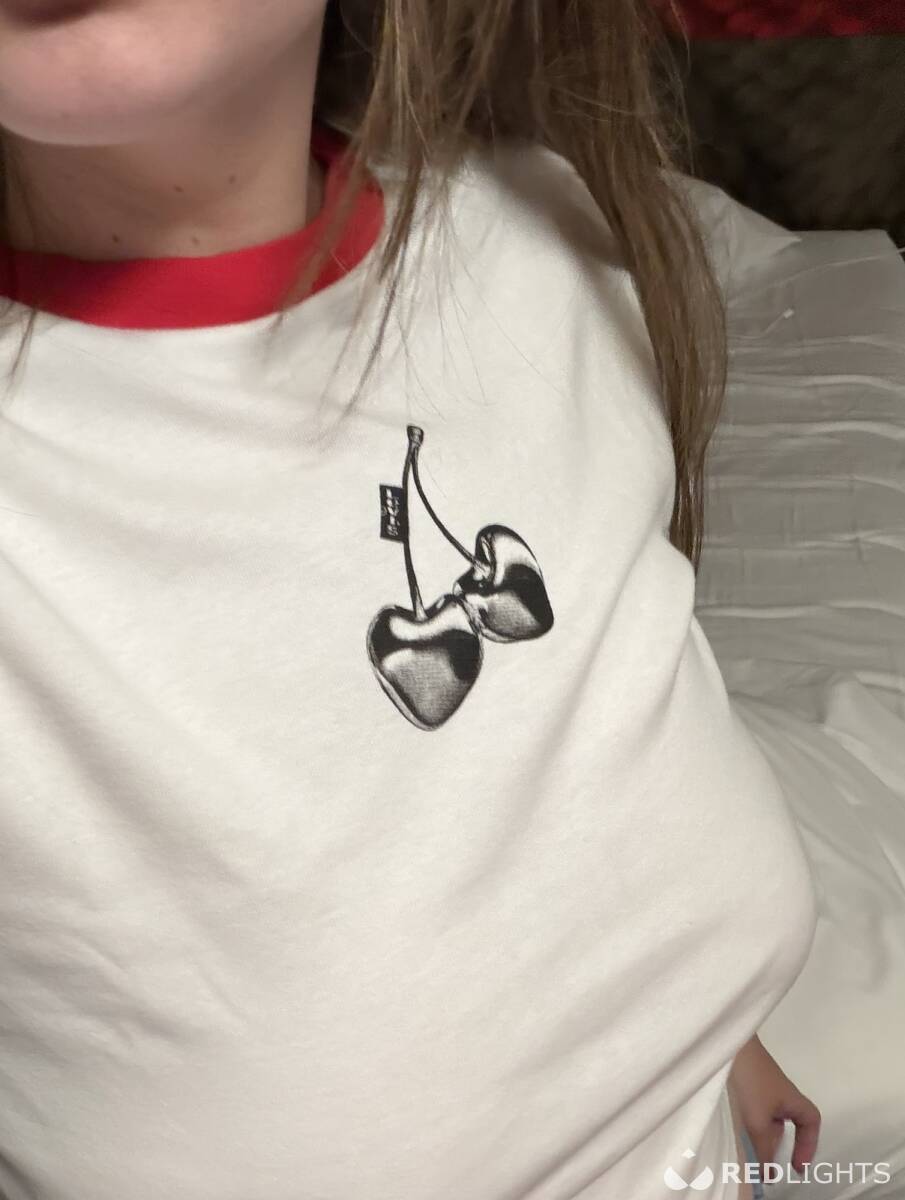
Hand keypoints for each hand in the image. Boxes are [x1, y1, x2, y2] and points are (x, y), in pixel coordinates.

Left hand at [728, 1034, 820, 1174]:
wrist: (727, 1044)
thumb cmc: (750, 1080)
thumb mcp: (758, 1120)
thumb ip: (763, 1149)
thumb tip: (766, 1175)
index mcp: (791, 1099)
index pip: (810, 1122)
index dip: (808, 1145)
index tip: (797, 1166)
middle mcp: (778, 1093)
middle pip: (784, 1124)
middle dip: (776, 1147)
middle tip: (766, 1170)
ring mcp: (760, 1087)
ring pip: (765, 1118)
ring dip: (759, 1138)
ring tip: (747, 1158)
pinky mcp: (743, 1083)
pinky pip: (750, 1110)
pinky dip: (746, 1125)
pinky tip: (732, 1135)